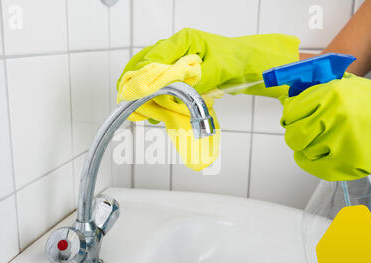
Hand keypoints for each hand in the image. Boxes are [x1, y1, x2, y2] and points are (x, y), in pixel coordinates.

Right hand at [118, 28, 298, 97]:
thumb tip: (174, 94)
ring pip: (148, 75)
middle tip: (128, 102)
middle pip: (144, 64)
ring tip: (140, 111)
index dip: (142, 75)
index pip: (154, 56)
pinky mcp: (175, 73)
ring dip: (143, 93)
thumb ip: (196, 81)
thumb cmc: (233, 60)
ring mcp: (172, 60)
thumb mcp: (218, 70)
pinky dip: (154, 98)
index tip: (134, 93)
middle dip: (135, 84)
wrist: (243, 63)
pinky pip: (158, 84)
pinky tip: (154, 112)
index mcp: (183, 41)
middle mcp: (173, 48)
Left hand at [280, 73, 370, 180]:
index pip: (291, 111)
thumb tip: (291, 95)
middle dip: (297, 134)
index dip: (290, 116)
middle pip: (293, 134)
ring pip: (302, 150)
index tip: (293, 119)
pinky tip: (319, 155)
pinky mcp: (345, 163)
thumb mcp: (348, 87)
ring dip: (309, 147)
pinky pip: (312, 166)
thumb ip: (319, 90)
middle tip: (304, 133)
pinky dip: (311, 162)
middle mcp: (332, 117)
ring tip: (323, 141)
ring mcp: (338, 141)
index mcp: (330, 94)